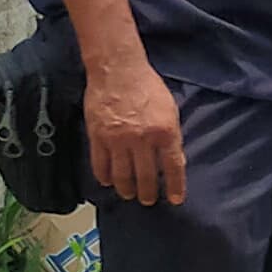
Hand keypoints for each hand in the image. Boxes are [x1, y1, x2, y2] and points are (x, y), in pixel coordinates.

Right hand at [88, 57, 188, 206]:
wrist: (118, 70)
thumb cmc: (148, 88)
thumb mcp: (170, 111)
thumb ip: (172, 137)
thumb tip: (174, 162)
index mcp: (165, 132)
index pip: (172, 167)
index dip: (174, 187)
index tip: (174, 200)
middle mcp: (142, 139)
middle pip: (146, 176)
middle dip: (147, 193)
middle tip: (147, 200)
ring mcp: (117, 139)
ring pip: (121, 175)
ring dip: (126, 189)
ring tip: (129, 194)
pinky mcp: (97, 136)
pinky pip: (100, 164)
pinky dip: (104, 176)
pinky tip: (107, 181)